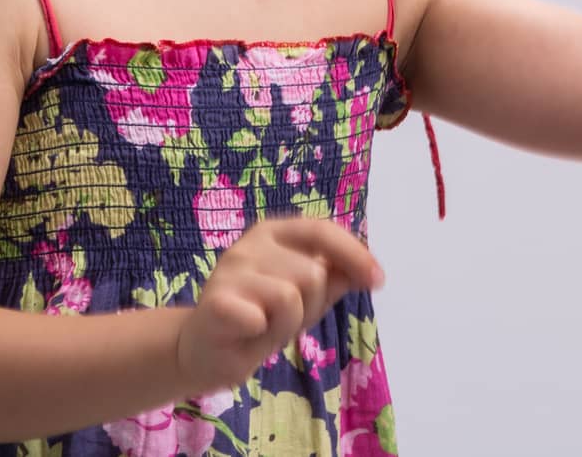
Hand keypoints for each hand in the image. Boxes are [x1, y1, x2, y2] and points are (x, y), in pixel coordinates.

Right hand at [175, 216, 384, 393]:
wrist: (202, 351)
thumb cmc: (259, 318)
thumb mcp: (305, 297)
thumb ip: (333, 278)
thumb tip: (370, 271)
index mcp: (274, 232)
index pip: (322, 231)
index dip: (354, 254)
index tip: (378, 281)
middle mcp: (250, 243)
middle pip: (312, 274)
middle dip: (308, 306)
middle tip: (281, 318)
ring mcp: (230, 269)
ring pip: (290, 297)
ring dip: (286, 324)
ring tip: (264, 327)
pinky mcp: (215, 301)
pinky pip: (263, 319)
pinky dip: (261, 335)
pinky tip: (245, 334)